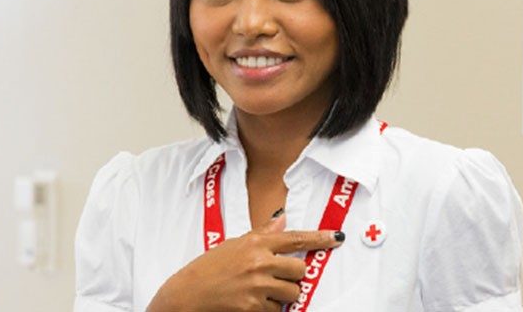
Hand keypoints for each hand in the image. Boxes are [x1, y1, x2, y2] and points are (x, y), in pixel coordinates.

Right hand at [146, 213, 344, 311]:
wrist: (187, 295)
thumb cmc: (209, 269)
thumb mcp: (234, 244)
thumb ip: (262, 234)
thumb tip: (282, 219)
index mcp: (255, 244)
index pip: (295, 238)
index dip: (319, 239)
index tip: (335, 237)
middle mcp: (259, 263)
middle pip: (300, 270)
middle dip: (294, 276)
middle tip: (277, 277)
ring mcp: (258, 287)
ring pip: (292, 293)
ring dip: (283, 294)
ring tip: (262, 291)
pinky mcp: (254, 307)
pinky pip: (277, 310)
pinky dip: (269, 309)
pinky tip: (253, 302)